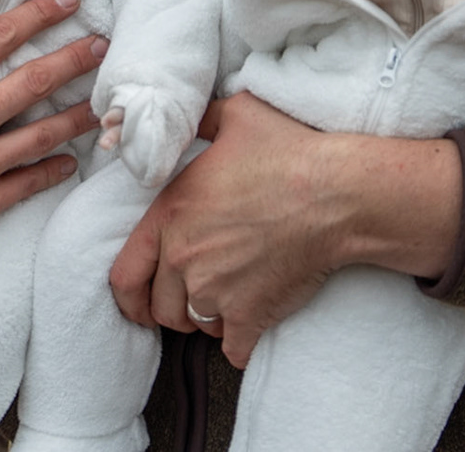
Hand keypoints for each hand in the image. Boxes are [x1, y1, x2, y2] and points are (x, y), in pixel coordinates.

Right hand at [0, 0, 103, 247]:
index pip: (4, 35)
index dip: (42, 12)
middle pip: (36, 80)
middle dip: (77, 58)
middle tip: (106, 44)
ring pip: (44, 133)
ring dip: (81, 114)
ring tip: (107, 100)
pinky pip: (29, 182)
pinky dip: (56, 168)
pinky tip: (73, 156)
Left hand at [110, 92, 461, 368]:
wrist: (339, 193)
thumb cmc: (290, 151)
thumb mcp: (237, 114)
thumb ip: (201, 119)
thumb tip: (187, 115)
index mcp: (170, 215)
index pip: (125, 275)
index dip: (129, 295)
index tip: (139, 302)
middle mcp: (185, 259)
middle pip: (161, 308)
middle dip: (175, 304)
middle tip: (197, 293)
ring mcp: (217, 292)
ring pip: (196, 326)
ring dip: (208, 318)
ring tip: (229, 298)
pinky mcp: (252, 315)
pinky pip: (233, 349)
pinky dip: (240, 342)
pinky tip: (251, 326)